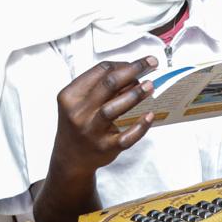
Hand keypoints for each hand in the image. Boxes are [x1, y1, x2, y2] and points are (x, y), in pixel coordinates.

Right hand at [51, 58, 156, 178]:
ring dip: (135, 95)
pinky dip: (140, 126)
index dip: (123, 64)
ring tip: (151, 85)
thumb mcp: (80, 102)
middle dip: (133, 70)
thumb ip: (102, 87)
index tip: (139, 63)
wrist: (69, 158)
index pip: (100, 70)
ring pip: (113, 109)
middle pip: (108, 84)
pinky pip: (125, 137)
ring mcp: (91, 132)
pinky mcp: (104, 148)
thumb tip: (133, 74)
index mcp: (71, 96)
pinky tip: (149, 116)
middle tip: (151, 64)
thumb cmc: (80, 123)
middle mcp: (78, 113)